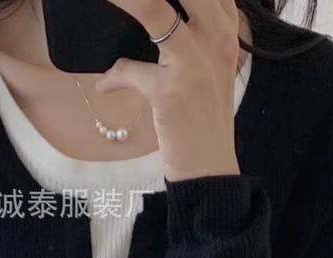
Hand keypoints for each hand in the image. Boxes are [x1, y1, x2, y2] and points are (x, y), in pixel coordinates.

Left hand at [96, 0, 241, 182]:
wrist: (210, 166)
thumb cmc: (202, 116)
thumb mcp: (203, 70)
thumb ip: (181, 39)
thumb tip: (138, 35)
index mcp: (226, 31)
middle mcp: (217, 39)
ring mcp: (196, 63)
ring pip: (157, 12)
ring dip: (130, 1)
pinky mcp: (173, 90)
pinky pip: (131, 69)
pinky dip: (115, 75)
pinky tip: (106, 85)